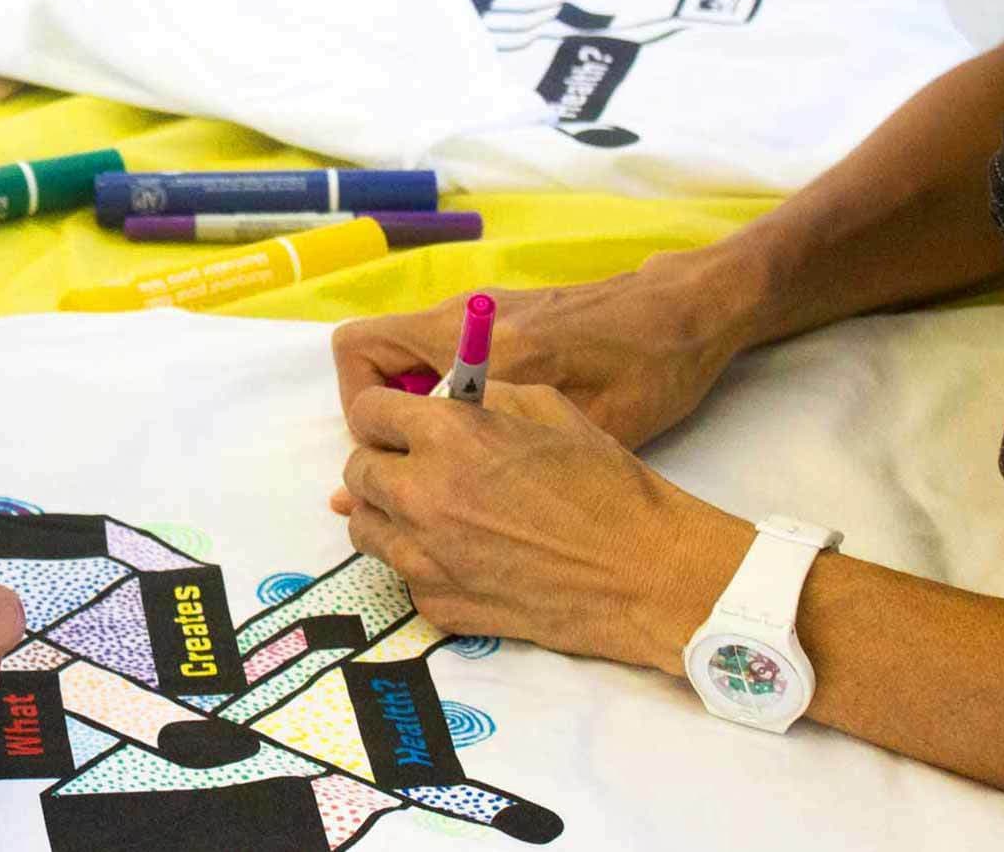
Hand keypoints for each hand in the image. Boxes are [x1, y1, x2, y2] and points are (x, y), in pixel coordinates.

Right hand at [330, 250, 758, 449]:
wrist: (690, 310)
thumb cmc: (646, 372)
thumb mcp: (581, 429)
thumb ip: (494, 458)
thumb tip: (427, 485)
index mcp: (479, 344)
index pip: (361, 357)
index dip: (362, 414)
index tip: (399, 456)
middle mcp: (466, 316)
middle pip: (369, 352)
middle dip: (379, 411)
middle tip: (423, 458)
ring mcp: (480, 308)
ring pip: (403, 353)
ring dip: (415, 404)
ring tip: (468, 449)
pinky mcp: (501, 312)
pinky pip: (439, 350)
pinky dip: (445, 391)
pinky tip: (501, 428)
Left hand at [335, 380, 749, 673]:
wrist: (646, 573)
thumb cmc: (605, 484)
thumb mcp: (545, 408)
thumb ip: (477, 399)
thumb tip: (433, 399)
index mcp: (446, 435)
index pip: (368, 411)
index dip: (385, 414)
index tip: (399, 423)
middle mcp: (421, 495)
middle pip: (357, 472)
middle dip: (383, 462)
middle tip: (417, 467)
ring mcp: (424, 557)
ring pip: (365, 527)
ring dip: (389, 513)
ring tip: (434, 511)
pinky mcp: (438, 605)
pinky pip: (403, 574)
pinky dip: (422, 562)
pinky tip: (464, 556)